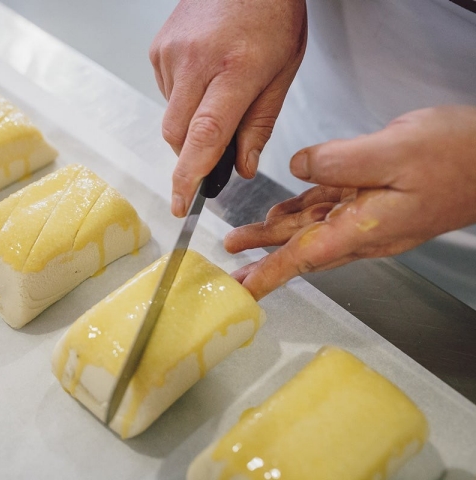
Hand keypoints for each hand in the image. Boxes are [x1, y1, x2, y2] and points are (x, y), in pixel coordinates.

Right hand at [150, 0, 306, 215]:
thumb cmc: (271, 14)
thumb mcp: (283, 72)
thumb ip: (260, 124)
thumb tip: (242, 168)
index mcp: (237, 68)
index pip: (205, 134)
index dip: (190, 175)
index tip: (181, 203)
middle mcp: (197, 61)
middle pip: (177, 134)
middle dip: (191, 153)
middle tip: (214, 148)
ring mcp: (171, 53)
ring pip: (171, 115)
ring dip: (190, 122)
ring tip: (217, 90)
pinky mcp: (158, 49)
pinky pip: (165, 93)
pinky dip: (182, 99)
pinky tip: (203, 76)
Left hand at [224, 106, 475, 299]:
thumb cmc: (458, 157)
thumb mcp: (393, 151)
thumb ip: (338, 162)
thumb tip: (297, 167)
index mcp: (362, 227)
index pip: (302, 258)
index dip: (267, 274)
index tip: (241, 292)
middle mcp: (361, 229)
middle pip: (298, 248)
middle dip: (261, 259)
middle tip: (229, 272)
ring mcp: (367, 216)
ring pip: (308, 228)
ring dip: (273, 233)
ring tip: (242, 238)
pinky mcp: (372, 198)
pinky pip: (327, 207)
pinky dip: (301, 208)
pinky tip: (282, 209)